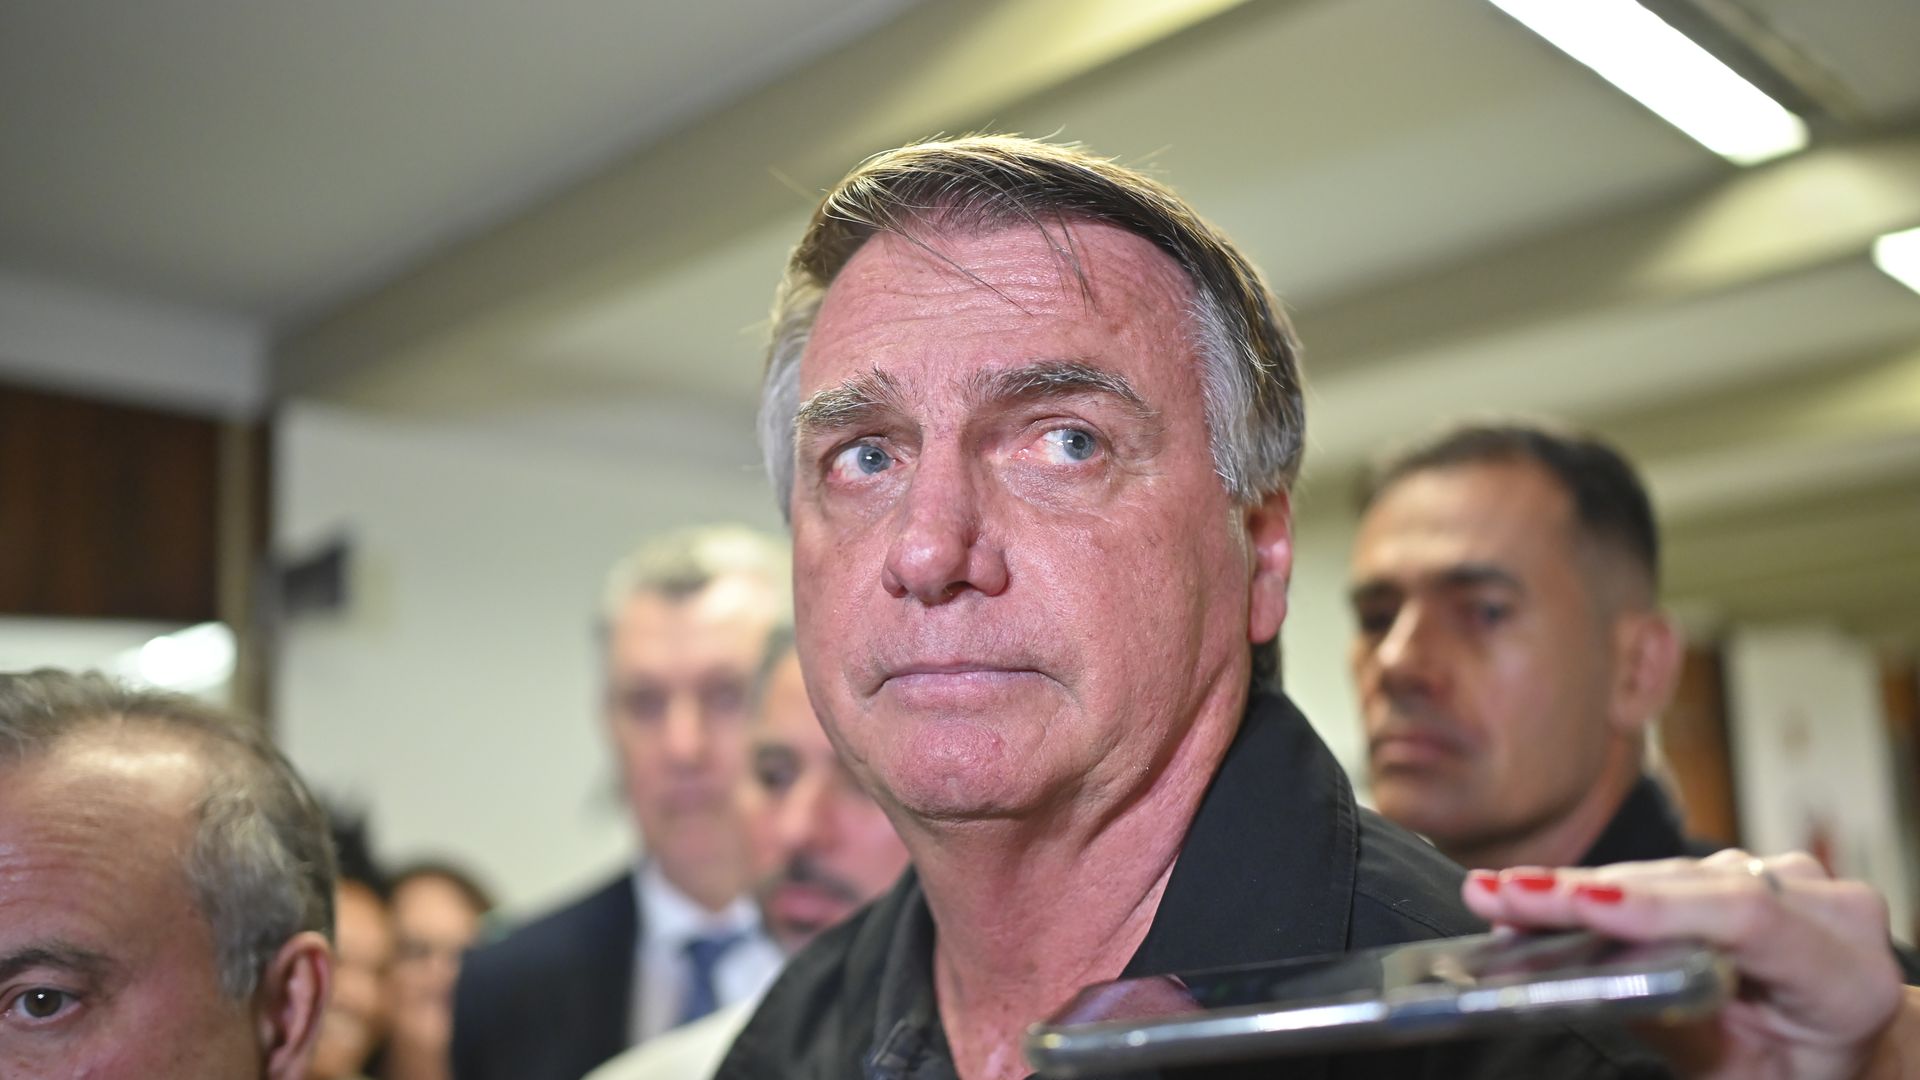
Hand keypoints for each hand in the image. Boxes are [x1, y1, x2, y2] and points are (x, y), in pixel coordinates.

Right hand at [1461, 849, 1904, 1078]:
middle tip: (1498, 897)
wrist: (1842, 1043)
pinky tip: (1542, 891)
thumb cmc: (1795, 1071)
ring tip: (1501, 896)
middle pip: (1694, 887)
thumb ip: (1683, 1030)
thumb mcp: (1741, 1076)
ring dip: (1581, 886)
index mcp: (1846, 977)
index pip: (1748, 920)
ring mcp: (1788, 876)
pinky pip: (1665, 870)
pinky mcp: (1747, 867)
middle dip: (1587, 892)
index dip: (1658, 907)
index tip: (1584, 905)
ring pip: (1669, 873)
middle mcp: (1827, 908)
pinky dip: (1602, 885)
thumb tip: (1592, 984)